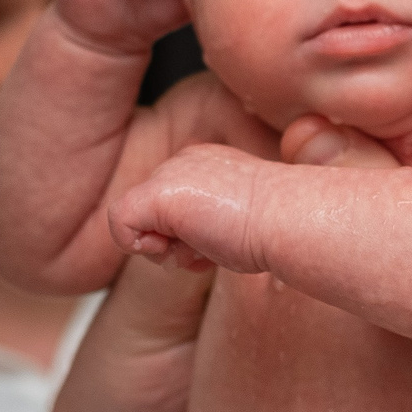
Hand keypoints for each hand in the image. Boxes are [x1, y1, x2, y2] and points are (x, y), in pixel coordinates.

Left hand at [110, 143, 267, 272]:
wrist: (291, 218)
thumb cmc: (279, 228)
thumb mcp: (239, 223)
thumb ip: (209, 226)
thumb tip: (184, 249)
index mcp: (206, 165)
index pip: (173, 208)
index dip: (189, 238)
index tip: (221, 245)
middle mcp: (184, 162)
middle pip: (152, 216)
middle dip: (175, 245)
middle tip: (211, 249)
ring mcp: (169, 174)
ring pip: (137, 223)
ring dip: (166, 250)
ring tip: (205, 247)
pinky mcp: (157, 194)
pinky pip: (120, 225)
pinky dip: (139, 247)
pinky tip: (179, 248)